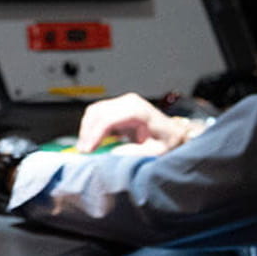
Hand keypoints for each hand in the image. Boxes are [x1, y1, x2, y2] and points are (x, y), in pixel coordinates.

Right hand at [75, 92, 191, 153]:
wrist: (172, 133)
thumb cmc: (166, 142)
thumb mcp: (156, 152)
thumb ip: (135, 153)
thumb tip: (111, 153)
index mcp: (139, 111)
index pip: (109, 118)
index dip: (95, 134)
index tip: (88, 150)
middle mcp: (129, 102)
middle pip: (98, 113)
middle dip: (87, 133)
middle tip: (84, 152)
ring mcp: (122, 102)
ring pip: (93, 112)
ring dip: (86, 130)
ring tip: (86, 148)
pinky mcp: (116, 106)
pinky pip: (96, 114)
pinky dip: (90, 127)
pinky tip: (91, 141)